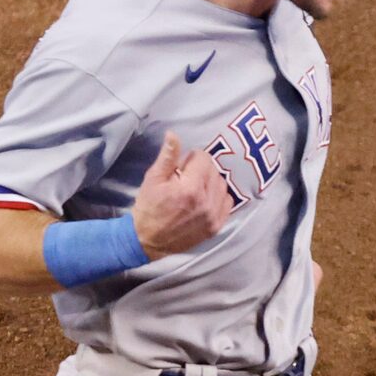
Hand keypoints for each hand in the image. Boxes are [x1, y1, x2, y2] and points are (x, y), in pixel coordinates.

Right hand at [132, 132, 234, 257]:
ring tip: (195, 189)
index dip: (191, 159)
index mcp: (190, 188)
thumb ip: (167, 157)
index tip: (181, 167)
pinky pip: (228, 202)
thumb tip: (173, 134)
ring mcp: (213, 216)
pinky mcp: (216, 226)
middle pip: (214, 170)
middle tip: (186, 178)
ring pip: (222, 185)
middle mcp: (206, 202)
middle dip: (201, 169)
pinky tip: (204, 199)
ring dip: (210, 182)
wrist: (148, 241)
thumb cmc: (148, 207)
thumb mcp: (153, 179)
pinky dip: (218, 197)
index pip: (203, 158)